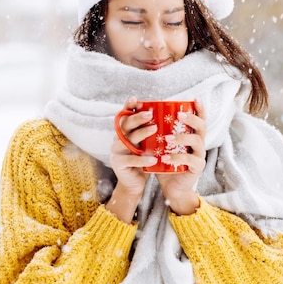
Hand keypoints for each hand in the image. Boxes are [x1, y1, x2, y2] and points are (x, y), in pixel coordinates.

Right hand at [108, 97, 157, 221]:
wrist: (134, 184)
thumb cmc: (143, 161)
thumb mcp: (146, 144)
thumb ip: (150, 132)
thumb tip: (166, 116)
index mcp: (123, 133)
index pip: (124, 117)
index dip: (128, 107)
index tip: (136, 99)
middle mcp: (117, 139)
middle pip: (125, 125)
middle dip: (137, 118)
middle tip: (150, 113)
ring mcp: (116, 152)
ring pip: (127, 140)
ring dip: (141, 133)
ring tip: (155, 129)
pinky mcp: (118, 164)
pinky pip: (131, 160)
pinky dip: (143, 159)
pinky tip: (154, 158)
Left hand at [156, 98, 205, 214]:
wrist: (172, 188)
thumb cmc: (165, 165)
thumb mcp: (160, 147)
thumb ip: (156, 134)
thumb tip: (140, 115)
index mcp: (192, 136)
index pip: (199, 119)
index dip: (199, 109)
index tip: (195, 98)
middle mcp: (199, 144)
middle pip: (202, 127)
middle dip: (191, 119)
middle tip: (178, 115)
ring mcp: (200, 156)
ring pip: (197, 142)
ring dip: (182, 137)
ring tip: (167, 138)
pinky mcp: (197, 168)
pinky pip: (189, 160)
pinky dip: (177, 158)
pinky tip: (165, 158)